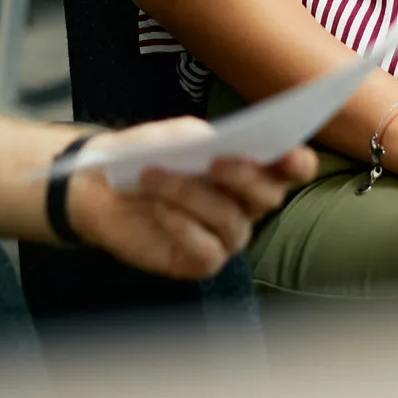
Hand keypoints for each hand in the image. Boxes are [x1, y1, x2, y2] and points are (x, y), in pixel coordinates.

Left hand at [62, 118, 316, 279]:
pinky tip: (158, 209)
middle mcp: (248, 204)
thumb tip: (212, 144)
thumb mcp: (167, 135)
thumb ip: (194, 137)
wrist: (101, 187)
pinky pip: (207, 250)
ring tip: (152, 175)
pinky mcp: (202, 262)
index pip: (292, 168)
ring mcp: (227, 236)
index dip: (297, 163)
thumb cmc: (145, 155)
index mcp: (252, 167)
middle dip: (244, 176)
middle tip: (215, 160)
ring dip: (192, 194)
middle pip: (268, 196)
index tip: (288, 154)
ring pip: (231, 221)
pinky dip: (181, 226)